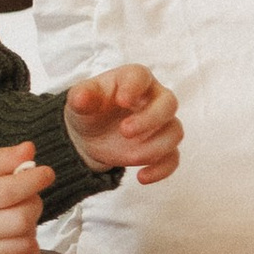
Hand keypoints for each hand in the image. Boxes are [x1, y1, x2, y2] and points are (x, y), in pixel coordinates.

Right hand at [0, 143, 53, 253]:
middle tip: (26, 195)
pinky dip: (31, 251)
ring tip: (19, 215)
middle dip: (34, 202)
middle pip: (21, 219)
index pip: (8, 191)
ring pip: (25, 242)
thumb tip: (30, 150)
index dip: (34, 180)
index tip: (46, 173)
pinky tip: (21, 238)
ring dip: (32, 226)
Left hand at [66, 65, 181, 186]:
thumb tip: (81, 97)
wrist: (91, 135)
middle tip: (124, 131)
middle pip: (169, 103)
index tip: (122, 100)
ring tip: (129, 158)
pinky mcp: (161, 147)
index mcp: (132, 79)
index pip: (141, 76)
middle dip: (150, 119)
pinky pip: (173, 158)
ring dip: (155, 147)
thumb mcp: (80, 101)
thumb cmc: (90, 109)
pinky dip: (161, 170)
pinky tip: (142, 177)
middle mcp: (153, 99)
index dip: (135, 87)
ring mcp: (161, 124)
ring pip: (174, 132)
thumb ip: (81, 97)